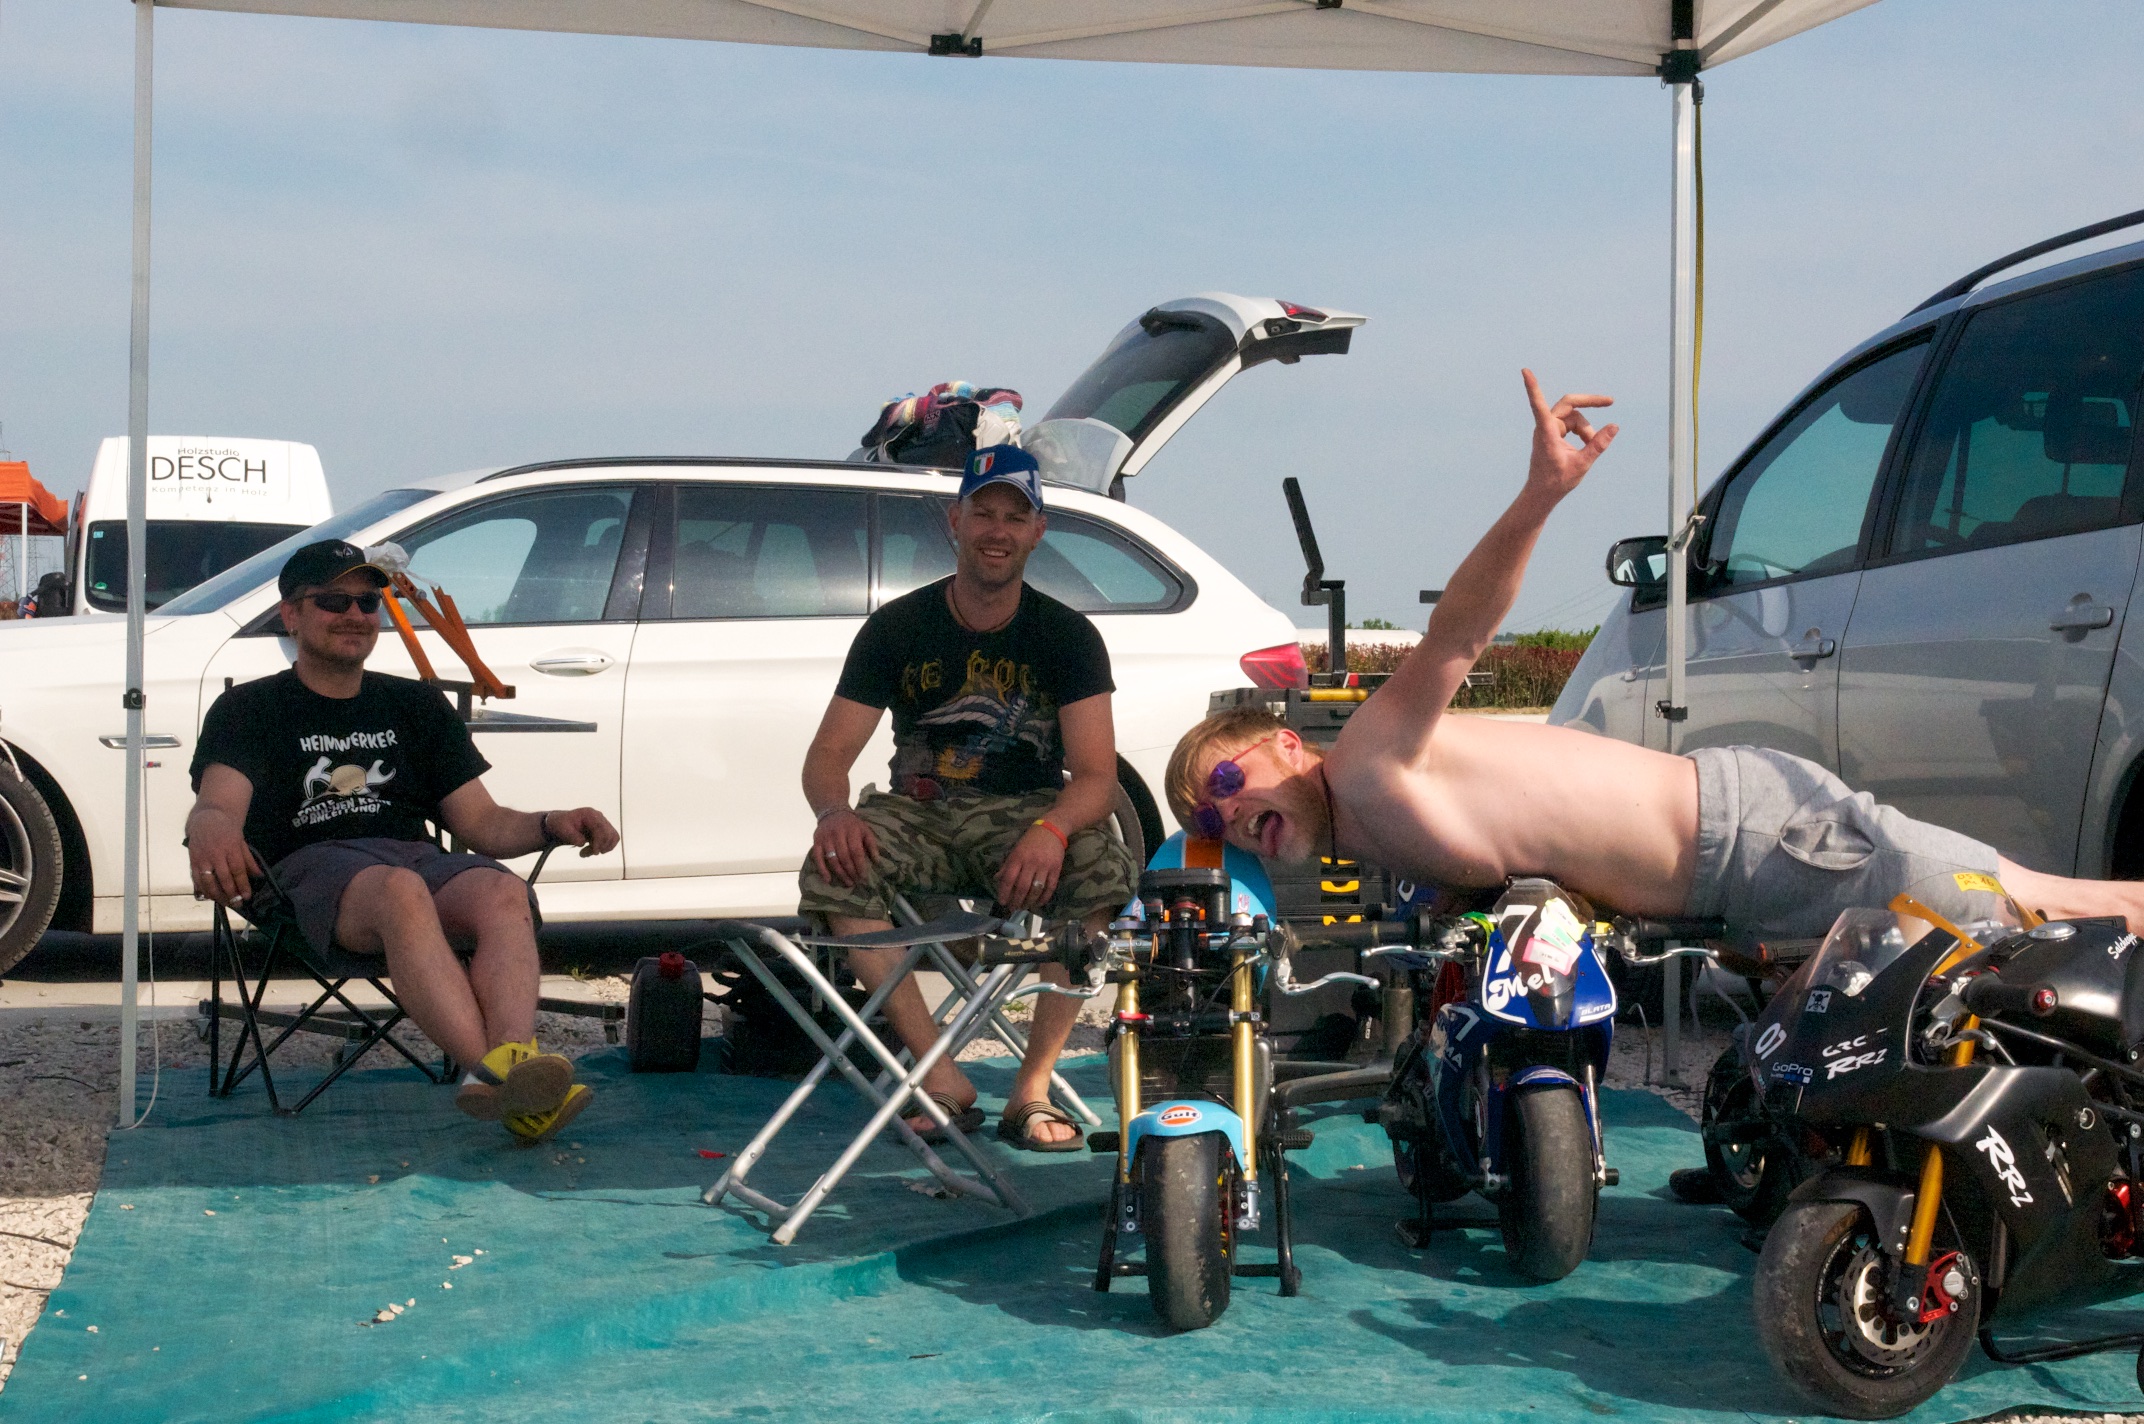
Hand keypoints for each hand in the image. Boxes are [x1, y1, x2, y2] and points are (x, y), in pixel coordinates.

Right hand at [188, 822, 261, 905]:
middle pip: (223, 878)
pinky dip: (203, 889)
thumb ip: (249, 860)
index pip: (238, 870)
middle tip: (237, 904)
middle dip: (231, 894)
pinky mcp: (192, 860)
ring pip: (208, 881)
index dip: (242, 885)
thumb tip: (259, 876)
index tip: (247, 896)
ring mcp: (202, 858)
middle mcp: (215, 854)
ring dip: (217, 895)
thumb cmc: (227, 830)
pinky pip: (196, 879)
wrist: (206, 819)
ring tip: (225, 903)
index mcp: (230, 847)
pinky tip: (209, 897)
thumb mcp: (242, 842)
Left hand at [546, 807, 619, 857]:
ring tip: (588, 852)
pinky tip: (593, 850)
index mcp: (589, 814)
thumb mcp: (563, 829)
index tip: (594, 852)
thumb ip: (572, 836)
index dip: (600, 841)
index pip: (601, 827)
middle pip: (609, 833)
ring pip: (612, 837)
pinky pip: (612, 839)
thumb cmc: (562, 824)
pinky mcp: (604, 829)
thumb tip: (582, 843)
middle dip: (601, 846)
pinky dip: (605, 847)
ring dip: (603, 848)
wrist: (562, 823)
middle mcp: (599, 817)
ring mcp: (602, 823)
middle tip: (586, 853)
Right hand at [812, 807, 878, 887]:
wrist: (832, 811)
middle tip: (857, 882)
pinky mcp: (816, 842)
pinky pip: (818, 858)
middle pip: (844, 857)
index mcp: (852, 831)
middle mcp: (838, 834)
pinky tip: (828, 880)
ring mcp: (826, 838)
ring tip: (848, 882)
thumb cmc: (852, 824)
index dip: (860, 865)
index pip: (856, 852)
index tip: (864, 877)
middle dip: (851, 872)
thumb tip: (877, 862)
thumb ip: (871, 845)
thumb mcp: (865, 830)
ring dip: (840, 873)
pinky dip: (822, 870)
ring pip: (832, 859)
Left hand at [994, 825, 1065, 912]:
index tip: (1002, 902)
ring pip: (1036, 889)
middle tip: (1013, 908)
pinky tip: (1039, 903)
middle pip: (1022, 886)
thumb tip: (997, 879)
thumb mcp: (1015, 850)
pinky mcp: (1056, 869)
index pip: (1009, 878)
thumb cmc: (1030, 841)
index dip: (1005, 892)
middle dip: (1017, 900)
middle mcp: (1031, 862)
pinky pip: (1050, 887)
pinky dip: (1045, 898)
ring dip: (1030, 901)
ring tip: (1025, 907)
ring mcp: (1045, 866)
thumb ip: (1007, 865)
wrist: (1051, 829)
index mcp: (1018, 857)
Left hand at [1522, 368, 1617, 502]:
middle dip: (1589, 404)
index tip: (1525, 372)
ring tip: (1589, 447)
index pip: (1538, 405)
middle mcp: (1545, 427)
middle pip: (1569, 404)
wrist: (1542, 493)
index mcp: (1546, 433)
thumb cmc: (1557, 481)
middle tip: (1610, 402)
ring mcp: (1548, 428)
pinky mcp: (1552, 432)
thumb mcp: (1582, 464)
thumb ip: (1598, 444)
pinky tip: (1586, 444)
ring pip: (1574, 417)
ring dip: (1586, 430)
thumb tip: (1614, 426)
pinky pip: (1572, 424)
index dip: (1533, 388)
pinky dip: (1582, 432)